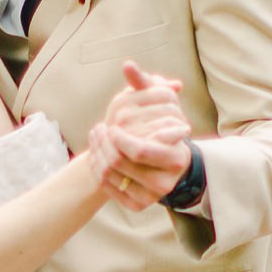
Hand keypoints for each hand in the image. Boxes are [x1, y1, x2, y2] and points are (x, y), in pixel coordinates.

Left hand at [91, 62, 192, 206]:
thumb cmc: (163, 127)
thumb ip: (144, 84)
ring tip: (96, 135)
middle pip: (119, 162)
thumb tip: (128, 66)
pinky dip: (97, 168)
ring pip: (109, 174)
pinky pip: (108, 188)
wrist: (169, 165)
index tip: (112, 126)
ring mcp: (151, 196)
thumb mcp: (159, 104)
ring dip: (96, 153)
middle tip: (100, 128)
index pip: (139, 150)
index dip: (119, 138)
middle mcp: (165, 182)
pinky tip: (96, 152)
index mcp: (175, 158)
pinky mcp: (137, 205)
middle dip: (104, 143)